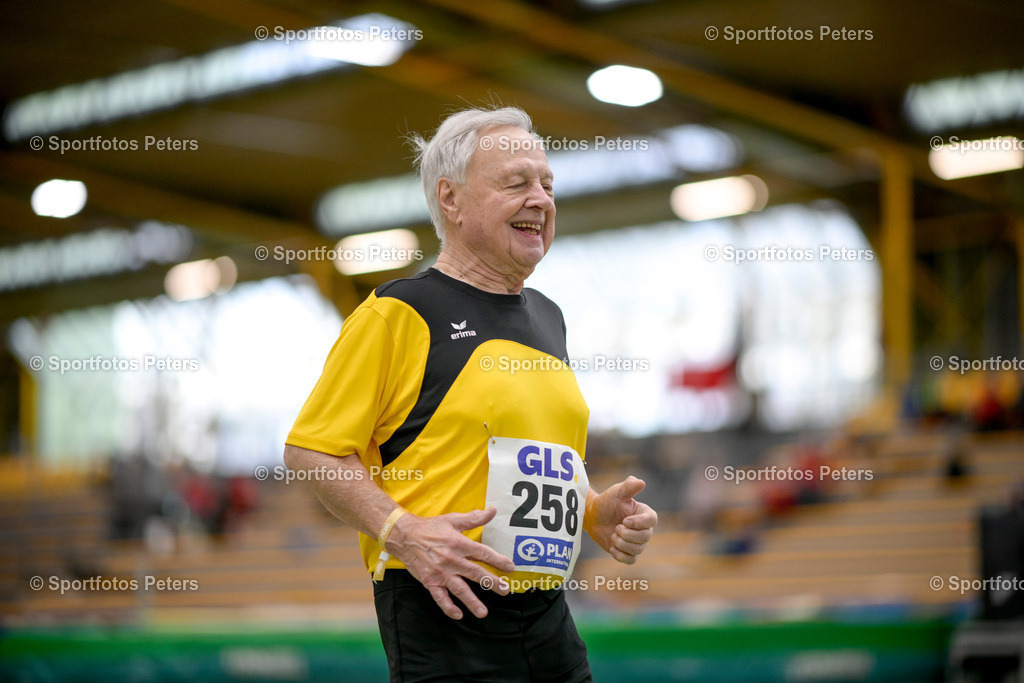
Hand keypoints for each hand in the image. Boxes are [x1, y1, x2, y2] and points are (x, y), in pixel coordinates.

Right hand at [385, 506, 514, 619]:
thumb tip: (492, 510)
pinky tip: (458, 614)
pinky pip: (440, 597)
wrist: (404, 536)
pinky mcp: (430, 581)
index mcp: (459, 543)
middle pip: (475, 573)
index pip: (483, 554)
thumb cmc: (430, 527)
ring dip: (472, 601)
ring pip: (459, 589)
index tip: (510, 568)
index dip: (498, 561)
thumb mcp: (453, 520)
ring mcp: (440, 573)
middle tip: (505, 591)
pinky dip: (448, 607)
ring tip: (483, 612)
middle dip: (491, 583)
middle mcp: (452, 560)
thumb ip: (474, 518)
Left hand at [585, 476, 657, 563]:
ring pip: (637, 550)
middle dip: (627, 534)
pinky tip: (612, 547)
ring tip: (613, 535)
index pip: (652, 520)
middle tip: (616, 527)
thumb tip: (641, 482)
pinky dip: (620, 555)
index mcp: (644, 513)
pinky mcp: (628, 552)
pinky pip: (631, 560)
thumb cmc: (606, 502)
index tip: (624, 520)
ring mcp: (636, 542)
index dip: (639, 523)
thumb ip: (628, 486)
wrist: (593, 517)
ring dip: (622, 543)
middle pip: (645, 537)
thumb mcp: (616, 492)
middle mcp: (644, 529)